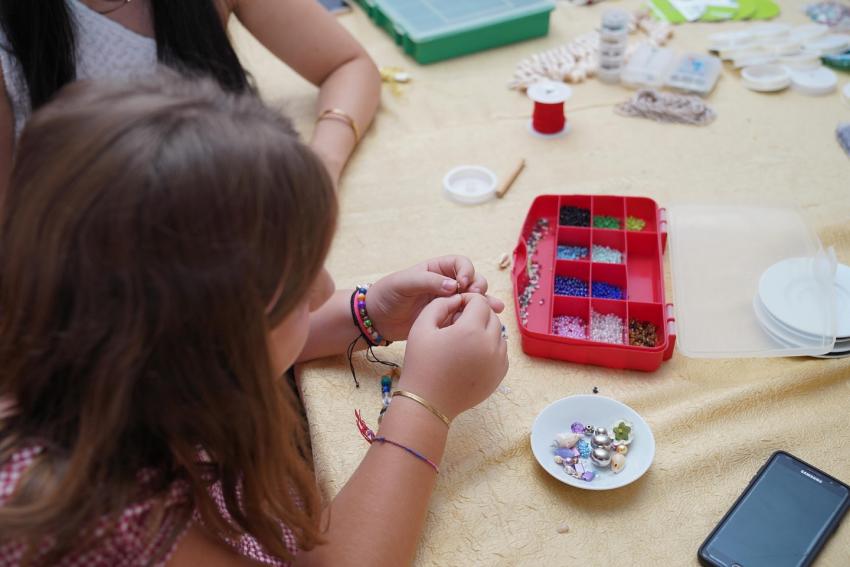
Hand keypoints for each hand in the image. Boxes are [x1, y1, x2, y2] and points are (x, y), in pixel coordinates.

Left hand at [367, 256, 503, 341]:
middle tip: (475, 298)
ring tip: (495, 309)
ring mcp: (448, 302)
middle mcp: (446, 283)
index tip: (462, 284)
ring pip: (474, 299)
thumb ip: (427, 281)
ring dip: (486, 302)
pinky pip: (467, 316)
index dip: (466, 271)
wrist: (377, 319)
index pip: (460, 263)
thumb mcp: (403, 283)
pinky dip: (479, 318)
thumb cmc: (387, 295)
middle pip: (473, 280)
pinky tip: (492, 321)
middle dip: (478, 286)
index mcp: (437, 269)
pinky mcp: (448, 318)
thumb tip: (453, 286)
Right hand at [399, 294, 508, 419]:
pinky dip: (489, 348)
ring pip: (498, 333)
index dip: (466, 300)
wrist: (428, 402)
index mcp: (471, 330)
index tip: (454, 308)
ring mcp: (498, 361)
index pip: (479, 301)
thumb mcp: (422, 326)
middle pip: (491, 316)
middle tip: (457, 324)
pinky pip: (500, 351)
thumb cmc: (421, 363)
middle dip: (477, 315)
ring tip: (463, 341)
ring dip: (484, 331)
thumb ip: (440, 304)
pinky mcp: (500, 374)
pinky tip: (470, 354)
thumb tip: (458, 299)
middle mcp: (490, 344)